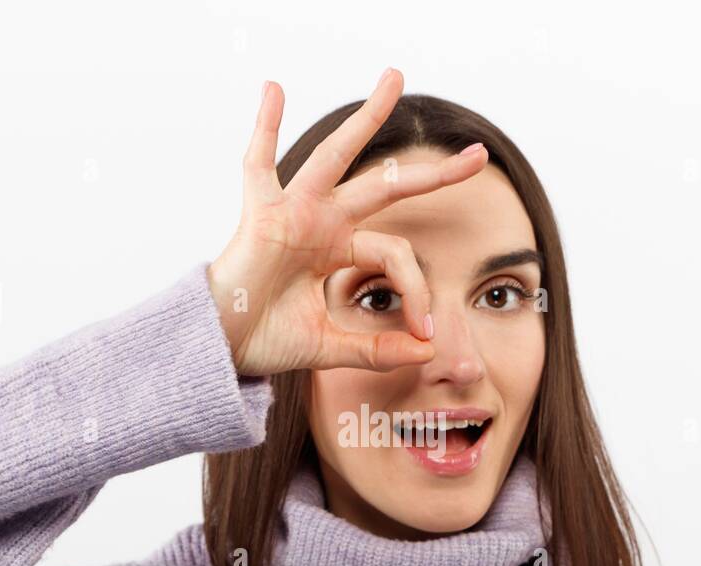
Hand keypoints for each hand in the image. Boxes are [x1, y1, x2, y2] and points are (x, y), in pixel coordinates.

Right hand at [206, 67, 488, 376]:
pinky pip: (259, 164)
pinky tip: (274, 89)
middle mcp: (322, 222)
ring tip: (395, 79)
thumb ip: (376, 350)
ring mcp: (294, 212)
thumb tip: (428, 351)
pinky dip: (264, 127)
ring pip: (337, 157)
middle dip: (432, 174)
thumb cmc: (268, 339)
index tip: (423, 332)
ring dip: (367, 118)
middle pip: (385, 187)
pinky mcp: (262, 214)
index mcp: (339, 249)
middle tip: (478, 157)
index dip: (416, 291)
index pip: (396, 255)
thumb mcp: (332, 346)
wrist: (222, 348)